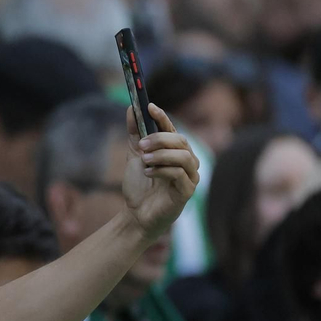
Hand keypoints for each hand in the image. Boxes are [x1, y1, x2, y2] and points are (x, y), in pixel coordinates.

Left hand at [122, 105, 199, 239]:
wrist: (136, 213)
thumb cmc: (140, 185)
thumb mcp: (134, 155)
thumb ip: (135, 134)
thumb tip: (130, 108)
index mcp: (175, 151)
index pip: (173, 129)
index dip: (162, 117)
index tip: (149, 107)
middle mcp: (187, 162)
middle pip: (181, 141)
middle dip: (160, 139)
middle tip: (141, 145)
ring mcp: (189, 177)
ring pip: (184, 157)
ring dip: (161, 155)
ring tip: (144, 160)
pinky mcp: (186, 192)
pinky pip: (179, 175)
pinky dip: (162, 171)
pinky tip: (148, 173)